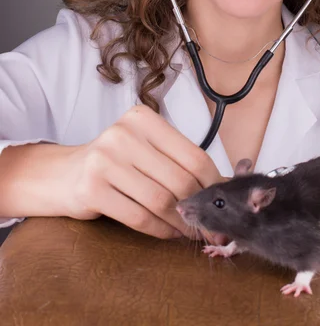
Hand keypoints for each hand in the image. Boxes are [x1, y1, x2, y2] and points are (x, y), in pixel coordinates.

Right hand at [64, 105, 223, 239]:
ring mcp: (105, 161)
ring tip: (191, 232)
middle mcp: (124, 134)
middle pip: (179, 179)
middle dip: (200, 208)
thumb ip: (179, 160)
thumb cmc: (116, 162)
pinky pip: (139, 216)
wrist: (63, 174)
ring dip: (181, 223)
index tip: (221, 202)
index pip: (193, 155)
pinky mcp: (92, 189)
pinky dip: (160, 230)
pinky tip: (168, 233)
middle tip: (211, 227)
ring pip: (160, 201)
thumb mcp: (145, 149)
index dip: (213, 184)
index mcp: (144, 119)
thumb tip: (225, 185)